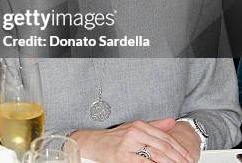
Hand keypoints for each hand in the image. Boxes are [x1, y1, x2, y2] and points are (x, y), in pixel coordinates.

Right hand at [70, 118, 193, 162]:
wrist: (92, 143)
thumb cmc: (113, 138)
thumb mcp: (133, 128)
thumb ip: (154, 125)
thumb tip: (172, 122)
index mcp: (139, 125)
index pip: (165, 137)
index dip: (180, 149)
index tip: (189, 158)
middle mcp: (135, 132)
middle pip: (163, 146)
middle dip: (179, 158)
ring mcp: (128, 144)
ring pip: (156, 155)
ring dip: (170, 162)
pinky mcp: (122, 156)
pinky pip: (143, 162)